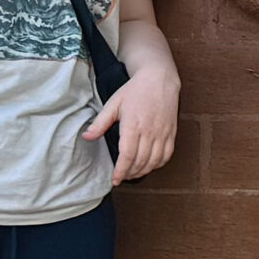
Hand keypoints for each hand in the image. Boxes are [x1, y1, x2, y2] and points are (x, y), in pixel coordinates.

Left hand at [83, 62, 182, 183]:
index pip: (127, 155)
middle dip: (130, 173)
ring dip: (143, 171)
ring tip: (133, 173)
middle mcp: (150, 132)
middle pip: (140, 161)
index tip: (115, 179)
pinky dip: (158, 164)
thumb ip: (100, 123)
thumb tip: (87, 136)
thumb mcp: (113, 104)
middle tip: (121, 177)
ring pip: (154, 161)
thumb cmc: (135, 90)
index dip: (121, 171)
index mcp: (133, 125)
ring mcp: (163, 133)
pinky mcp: (171, 133)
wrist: (159, 79)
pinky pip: (167, 155)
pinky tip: (149, 165)